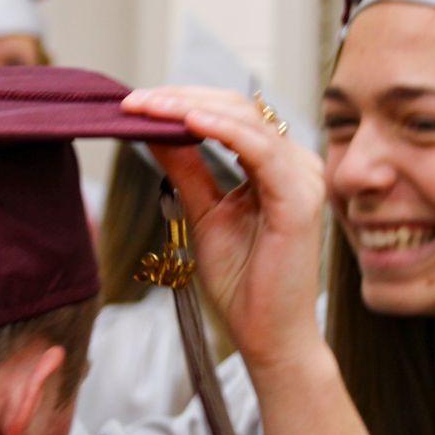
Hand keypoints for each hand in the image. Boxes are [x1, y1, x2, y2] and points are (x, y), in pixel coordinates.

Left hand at [123, 87, 326, 371]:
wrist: (269, 336)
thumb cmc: (245, 284)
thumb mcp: (204, 212)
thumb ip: (186, 169)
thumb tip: (154, 130)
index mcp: (277, 166)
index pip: (230, 113)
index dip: (182, 100)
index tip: (135, 103)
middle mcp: (296, 164)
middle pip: (237, 106)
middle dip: (180, 98)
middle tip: (132, 100)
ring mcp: (303, 178)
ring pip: (245, 119)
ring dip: (191, 108)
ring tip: (147, 107)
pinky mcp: (299, 199)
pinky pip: (259, 149)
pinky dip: (221, 130)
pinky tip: (186, 122)